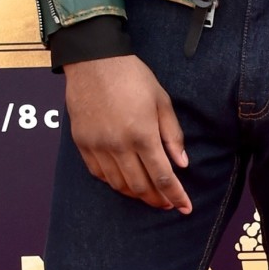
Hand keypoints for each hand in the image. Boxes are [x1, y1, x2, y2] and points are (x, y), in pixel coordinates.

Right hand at [63, 56, 191, 211]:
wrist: (93, 61)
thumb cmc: (132, 77)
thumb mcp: (162, 101)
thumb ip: (172, 135)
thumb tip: (181, 164)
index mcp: (143, 134)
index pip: (163, 176)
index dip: (176, 196)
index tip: (185, 208)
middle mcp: (119, 145)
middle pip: (140, 186)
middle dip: (157, 200)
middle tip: (168, 203)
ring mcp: (98, 146)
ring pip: (118, 184)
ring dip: (136, 194)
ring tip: (149, 195)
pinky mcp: (82, 144)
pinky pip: (99, 173)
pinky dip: (114, 182)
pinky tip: (124, 181)